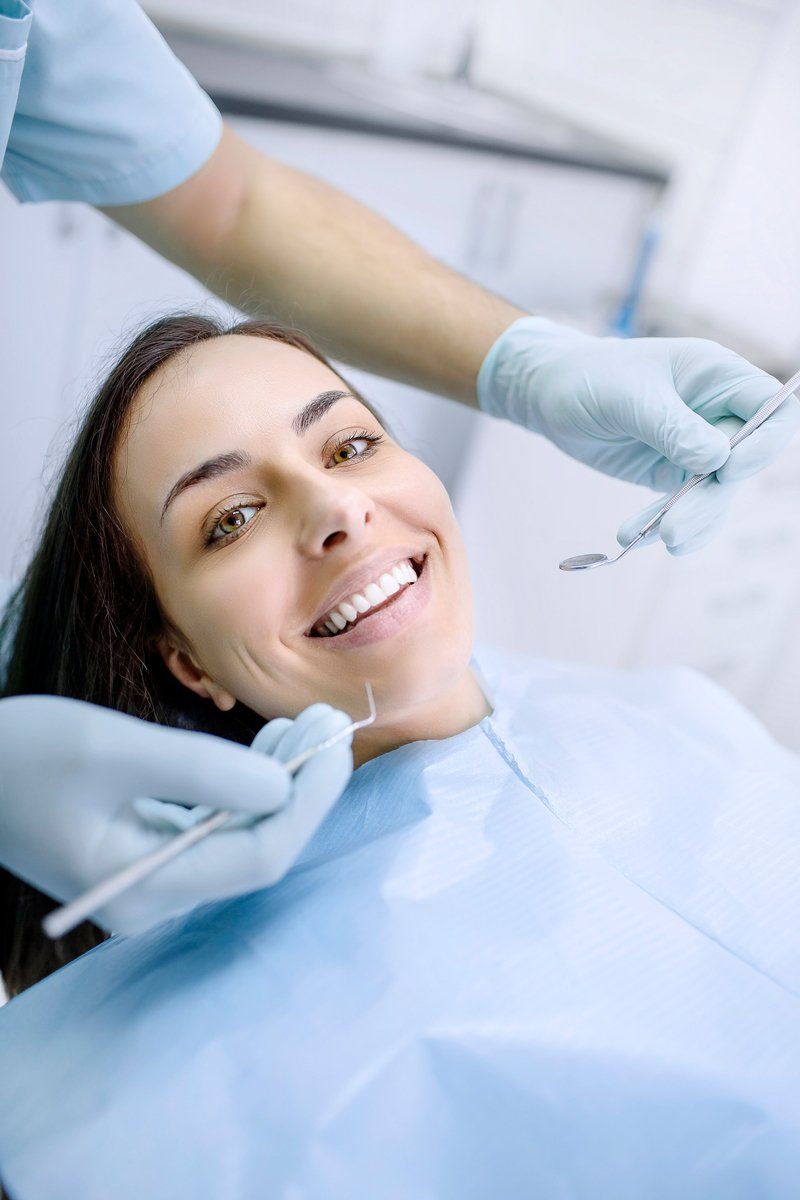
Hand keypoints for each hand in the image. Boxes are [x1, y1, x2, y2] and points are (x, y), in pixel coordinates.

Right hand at [0, 696, 352, 933]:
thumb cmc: (21, 755)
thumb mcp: (112, 752)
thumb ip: (201, 771)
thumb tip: (283, 786)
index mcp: (145, 887)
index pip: (261, 854)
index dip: (310, 799)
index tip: (337, 743)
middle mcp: (154, 898)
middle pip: (258, 847)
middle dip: (302, 785)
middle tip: (331, 721)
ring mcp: (149, 880)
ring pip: (241, 835)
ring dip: (279, 781)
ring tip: (306, 725)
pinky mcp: (144, 855)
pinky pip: (215, 826)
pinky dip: (246, 786)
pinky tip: (268, 747)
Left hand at [477, 317, 799, 554]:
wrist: (551, 394)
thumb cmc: (591, 376)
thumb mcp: (628, 395)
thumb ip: (672, 427)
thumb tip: (716, 459)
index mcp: (718, 376)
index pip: (772, 412)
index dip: (763, 445)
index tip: (726, 470)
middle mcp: (717, 413)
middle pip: (743, 464)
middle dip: (710, 500)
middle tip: (671, 529)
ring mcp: (698, 447)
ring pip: (715, 495)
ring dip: (688, 522)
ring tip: (651, 537)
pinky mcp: (673, 475)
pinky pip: (685, 508)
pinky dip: (665, 526)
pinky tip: (636, 538)